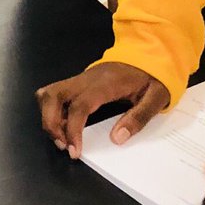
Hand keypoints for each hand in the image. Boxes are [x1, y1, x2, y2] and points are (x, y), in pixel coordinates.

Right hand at [37, 62, 168, 158]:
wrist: (150, 53)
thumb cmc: (153, 76)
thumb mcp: (156, 97)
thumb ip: (138, 118)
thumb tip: (117, 139)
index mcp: (106, 83)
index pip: (79, 105)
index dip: (73, 130)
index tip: (75, 150)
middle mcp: (86, 78)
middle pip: (53, 96)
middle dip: (51, 124)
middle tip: (63, 145)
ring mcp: (80, 78)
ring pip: (48, 93)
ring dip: (49, 117)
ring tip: (62, 137)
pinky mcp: (78, 81)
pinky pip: (55, 94)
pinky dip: (53, 112)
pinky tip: (66, 126)